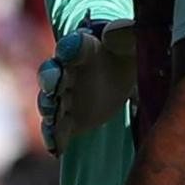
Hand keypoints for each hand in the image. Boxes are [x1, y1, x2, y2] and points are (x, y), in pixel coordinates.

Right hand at [39, 19, 137, 154]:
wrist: (128, 70)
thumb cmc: (130, 49)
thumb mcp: (135, 39)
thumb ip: (126, 34)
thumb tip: (111, 34)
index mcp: (84, 48)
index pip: (73, 46)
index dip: (71, 47)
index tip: (72, 49)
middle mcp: (68, 72)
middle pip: (51, 75)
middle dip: (51, 80)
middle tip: (55, 86)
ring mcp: (67, 96)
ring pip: (50, 103)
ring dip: (49, 108)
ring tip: (53, 113)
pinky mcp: (72, 118)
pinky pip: (59, 129)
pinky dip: (55, 138)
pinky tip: (56, 149)